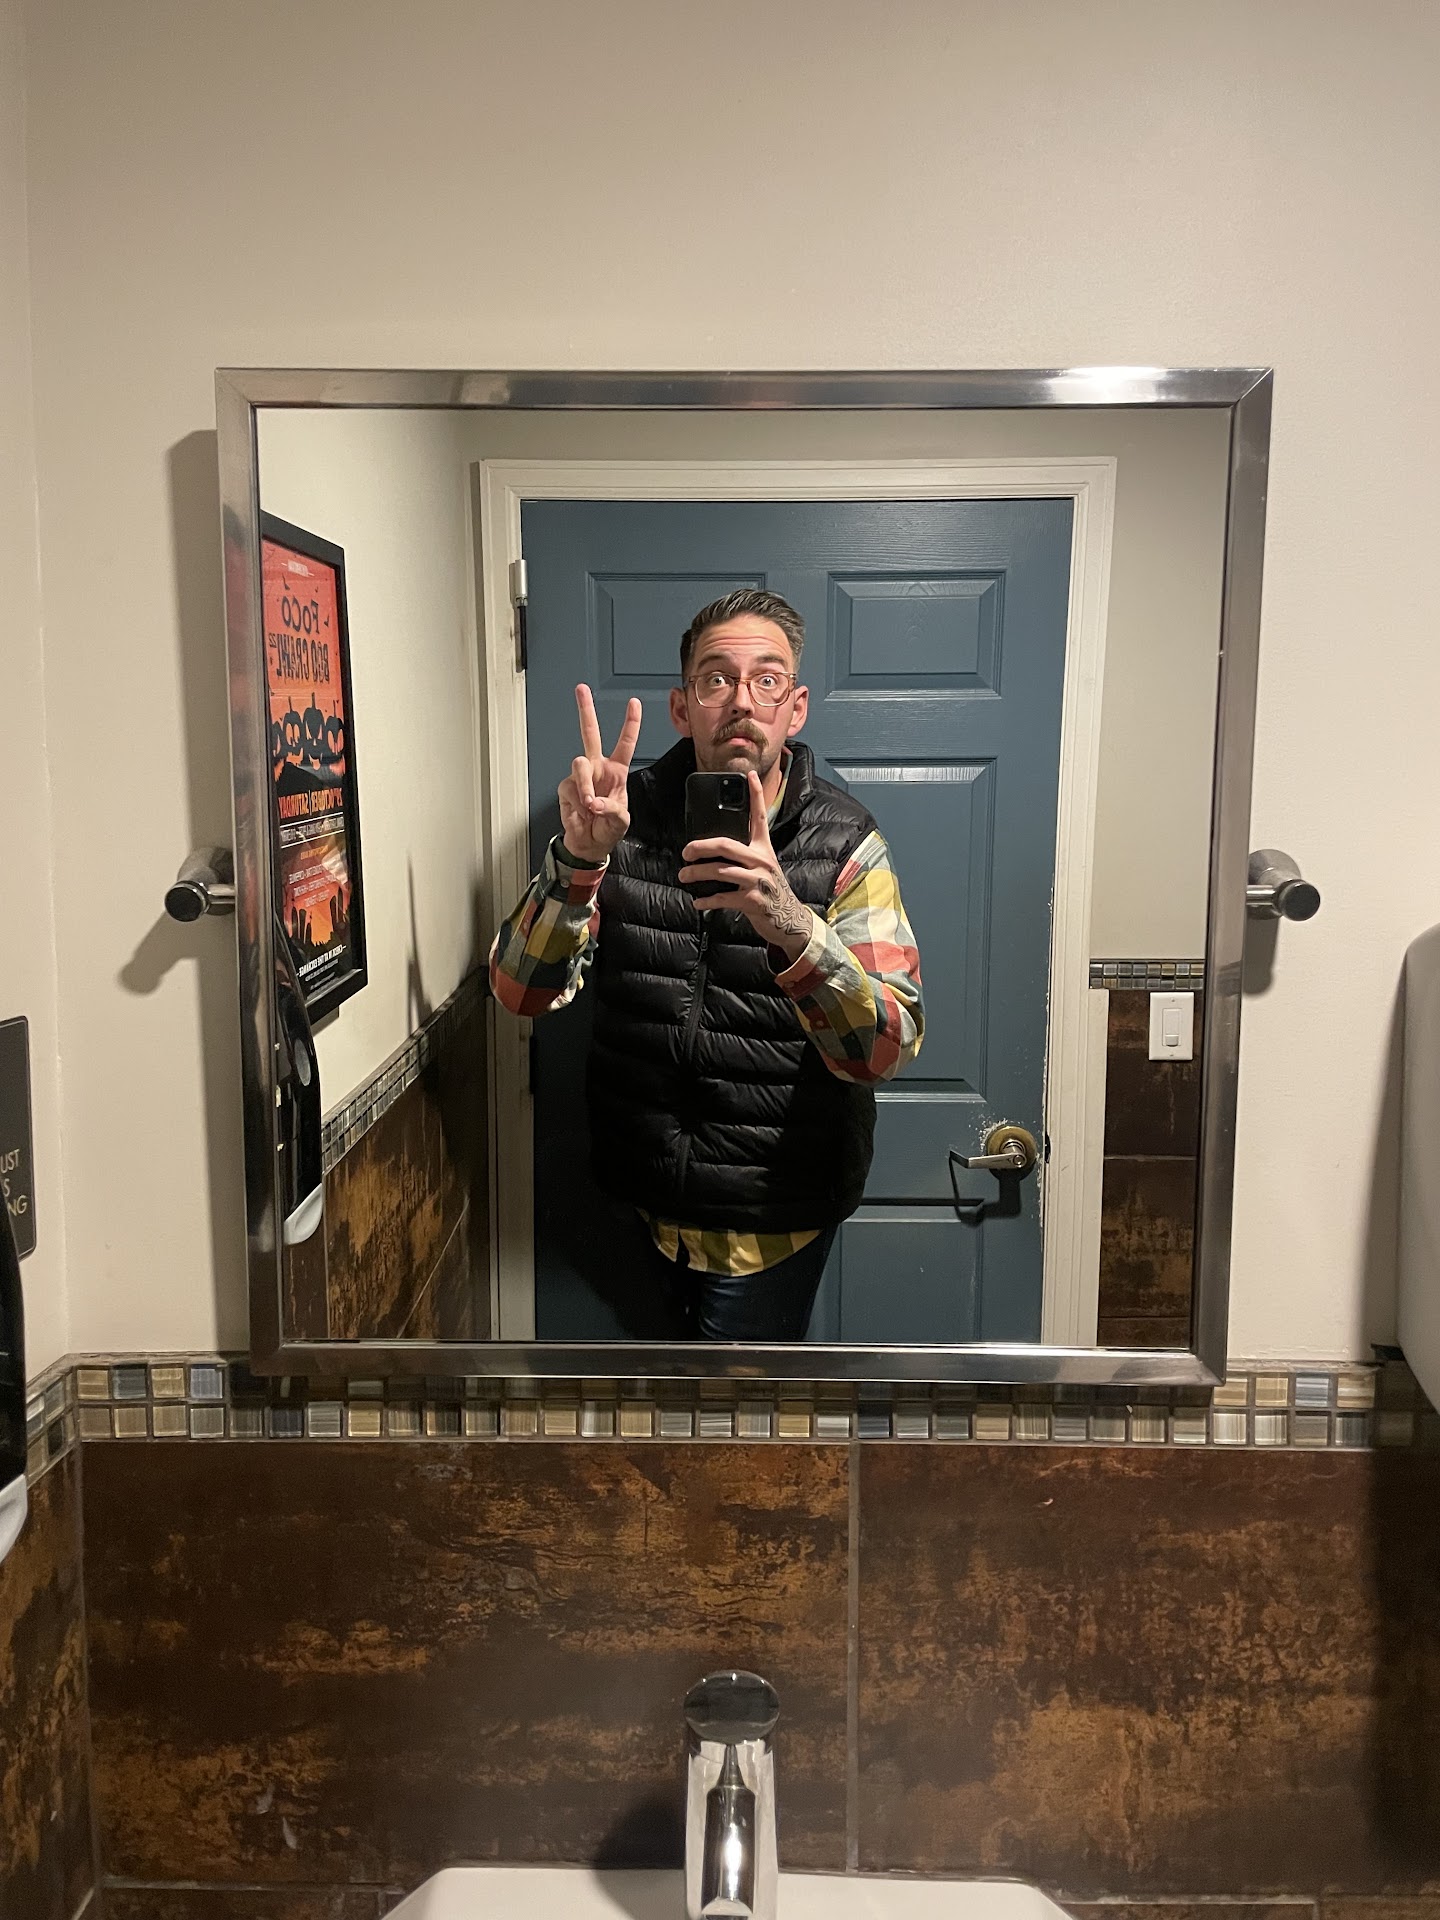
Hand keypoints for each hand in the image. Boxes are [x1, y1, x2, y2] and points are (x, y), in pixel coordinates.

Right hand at [559, 684, 640, 863]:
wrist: (590, 843)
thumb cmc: (608, 829)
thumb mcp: (621, 819)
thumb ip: (611, 808)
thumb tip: (594, 800)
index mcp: (617, 771)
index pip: (625, 742)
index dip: (631, 723)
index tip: (634, 703)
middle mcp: (598, 769)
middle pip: (590, 733)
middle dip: (586, 711)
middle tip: (582, 690)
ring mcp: (581, 777)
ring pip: (579, 765)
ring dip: (585, 786)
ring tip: (590, 804)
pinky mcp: (566, 788)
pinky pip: (570, 788)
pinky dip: (577, 802)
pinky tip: (581, 811)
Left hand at [679, 770, 815, 961]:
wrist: (789, 920)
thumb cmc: (771, 891)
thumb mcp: (763, 867)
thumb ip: (746, 855)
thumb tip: (715, 849)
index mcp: (764, 849)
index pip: (759, 817)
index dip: (755, 795)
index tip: (750, 776)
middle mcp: (761, 862)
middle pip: (726, 845)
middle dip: (701, 846)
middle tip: (686, 851)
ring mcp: (757, 881)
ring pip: (720, 871)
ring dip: (697, 874)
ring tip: (684, 876)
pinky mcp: (752, 901)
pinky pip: (723, 898)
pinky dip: (706, 901)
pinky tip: (697, 901)